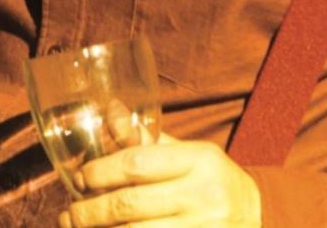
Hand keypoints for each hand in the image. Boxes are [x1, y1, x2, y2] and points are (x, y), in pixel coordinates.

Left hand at [58, 134, 261, 227]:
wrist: (256, 216)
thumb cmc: (211, 180)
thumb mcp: (188, 153)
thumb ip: (148, 140)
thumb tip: (110, 110)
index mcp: (200, 159)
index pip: (139, 163)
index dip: (101, 171)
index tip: (81, 177)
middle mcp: (203, 194)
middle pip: (130, 205)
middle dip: (91, 210)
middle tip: (70, 213)